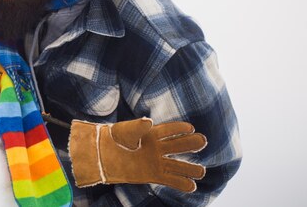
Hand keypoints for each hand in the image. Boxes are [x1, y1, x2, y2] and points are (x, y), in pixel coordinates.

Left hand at [69, 118, 206, 192]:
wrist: (103, 155)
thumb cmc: (114, 139)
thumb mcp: (125, 131)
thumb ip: (138, 127)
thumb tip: (149, 121)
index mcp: (151, 133)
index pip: (169, 130)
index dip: (179, 128)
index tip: (191, 128)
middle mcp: (156, 147)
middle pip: (176, 145)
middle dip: (189, 144)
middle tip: (203, 141)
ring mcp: (155, 161)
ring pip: (175, 165)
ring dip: (188, 168)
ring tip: (202, 171)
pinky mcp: (152, 174)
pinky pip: (169, 179)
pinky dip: (180, 183)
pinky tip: (192, 186)